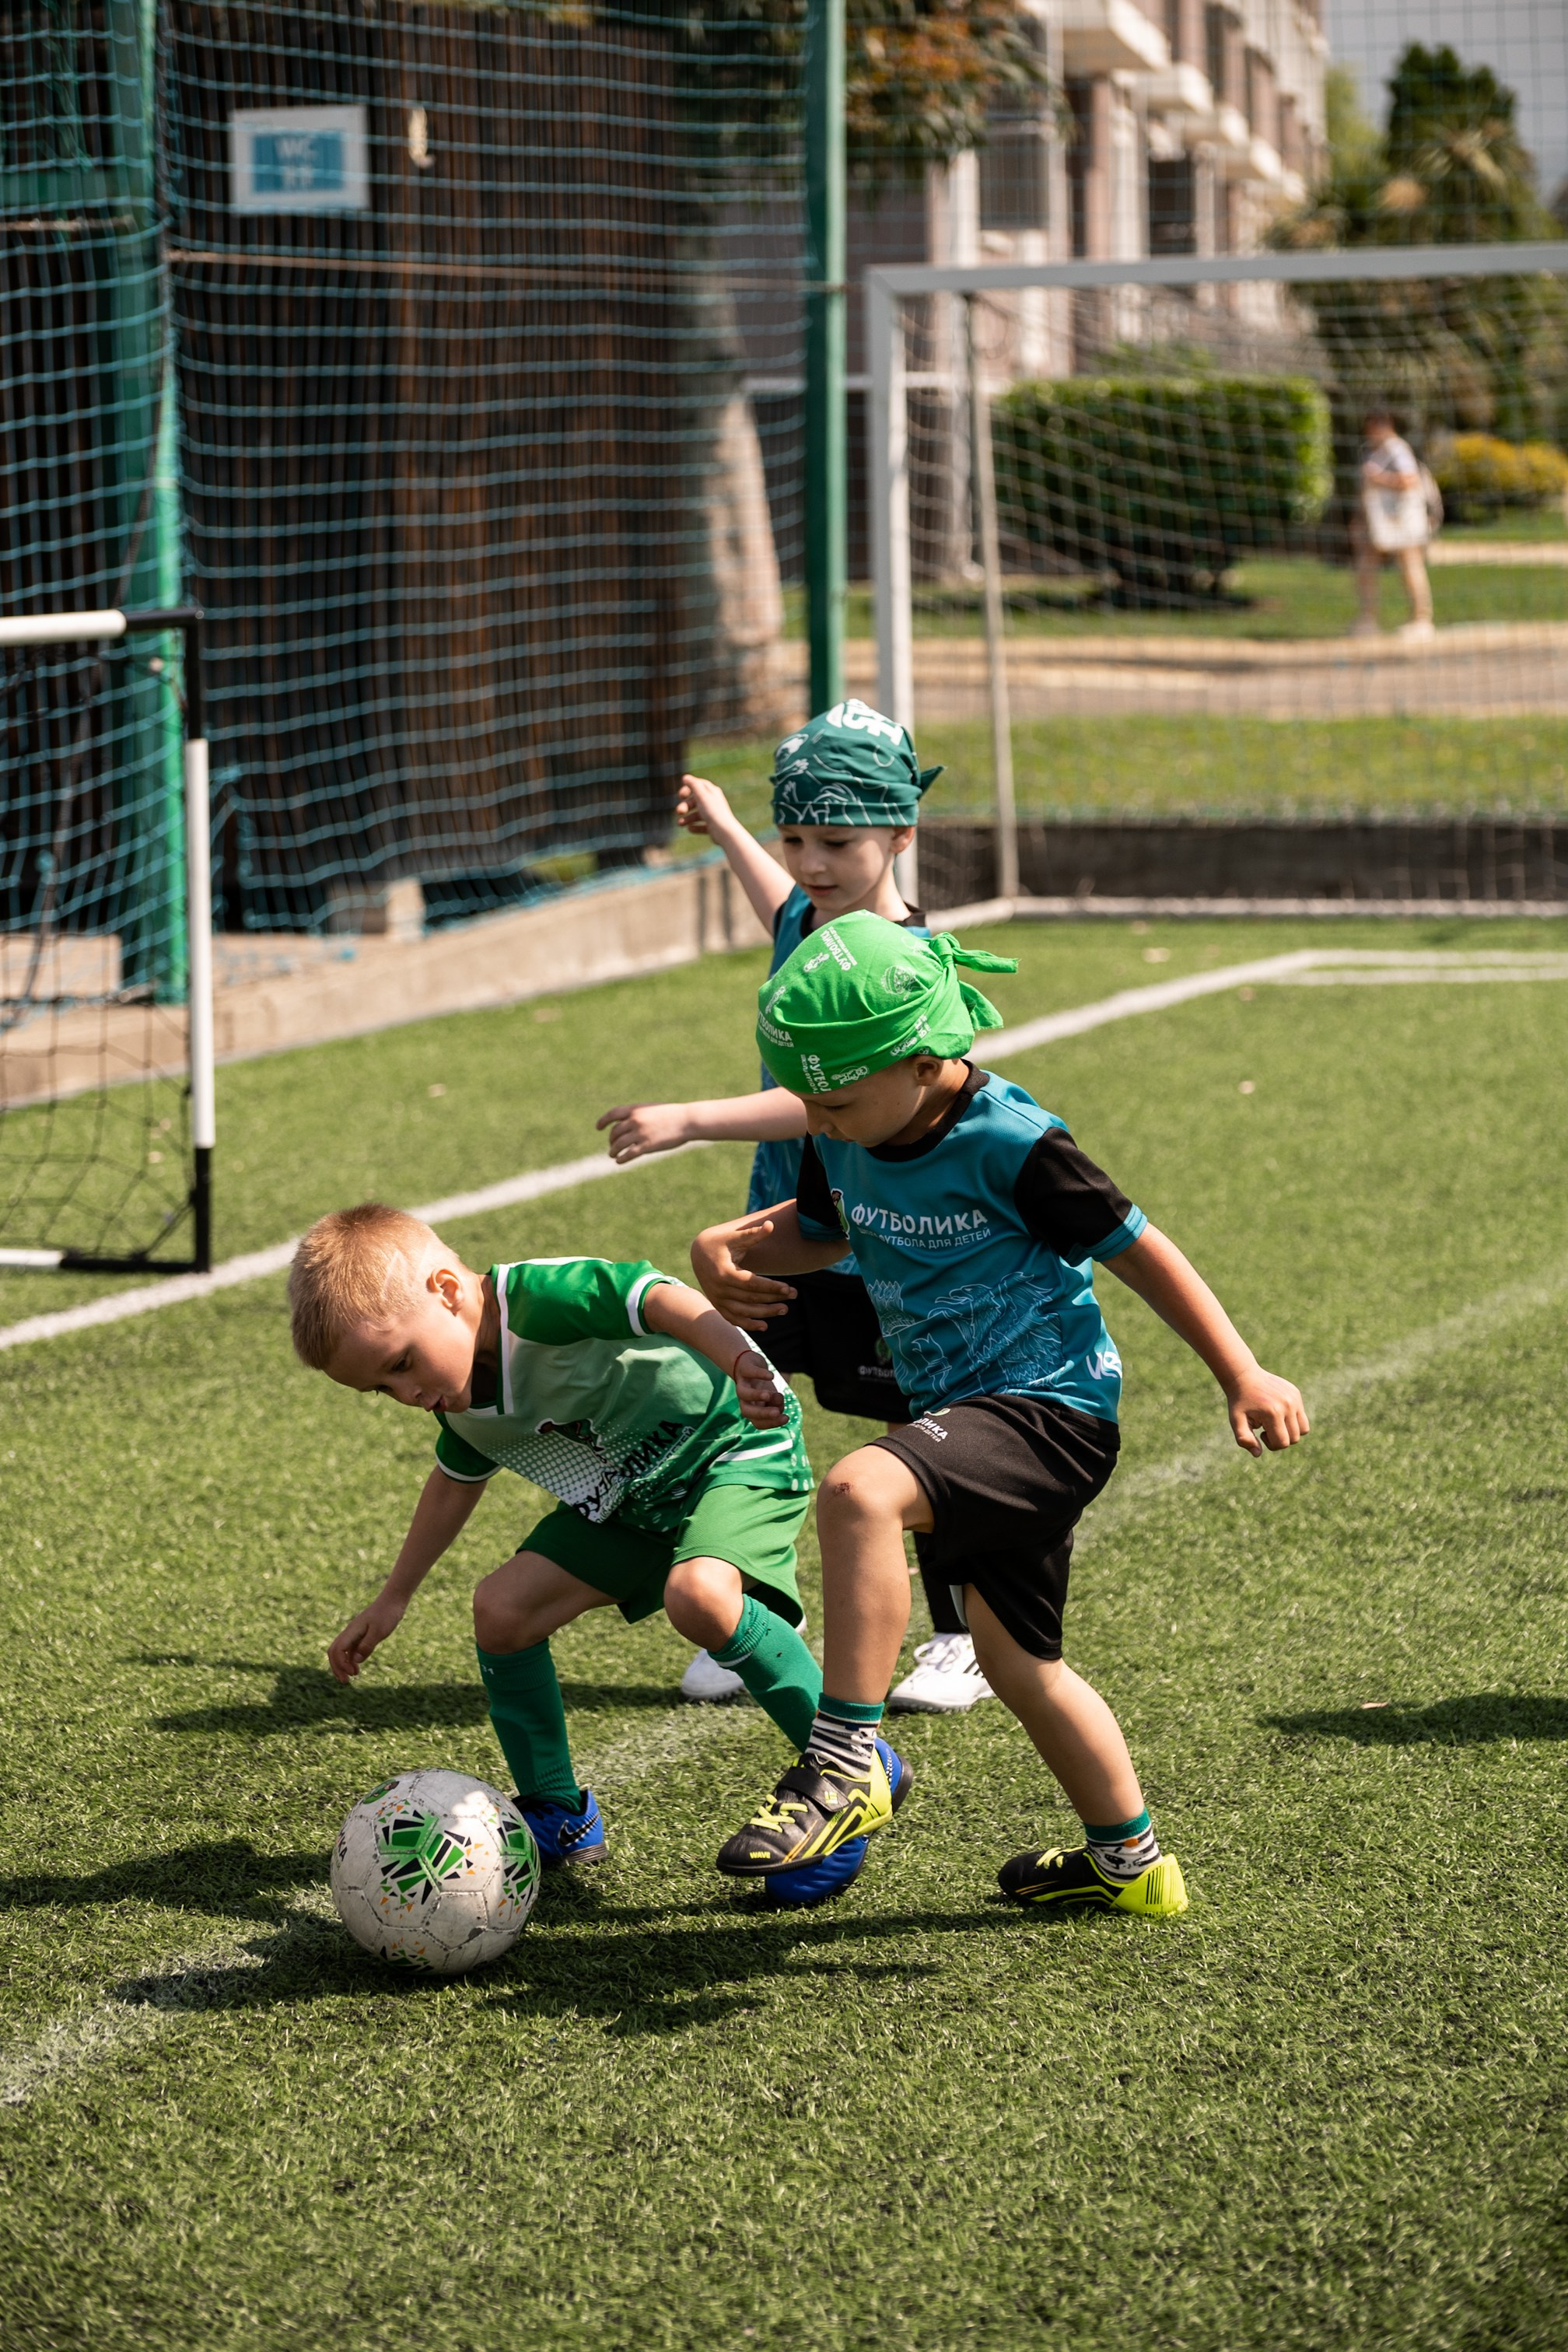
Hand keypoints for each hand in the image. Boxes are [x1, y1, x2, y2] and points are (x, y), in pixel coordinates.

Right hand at [327, 1593, 407, 1684]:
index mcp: (352, 1631)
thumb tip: (356, 1661)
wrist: (393, 1601)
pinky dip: (350, 1660)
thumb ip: (367, 1645)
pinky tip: (356, 1667)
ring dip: (342, 1665)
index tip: (353, 1673)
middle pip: (334, 1652)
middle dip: (337, 1668)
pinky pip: (349, 1650)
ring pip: (340, 1652)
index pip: (337, 1650)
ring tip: (351, 1677)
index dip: (341, 1664)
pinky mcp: (361, 1635)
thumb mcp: (379, 1631)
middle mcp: (350, 1633)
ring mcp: (354, 1634)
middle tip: (346, 1682)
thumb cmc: (387, 1614)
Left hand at [595, 1100, 691, 1163]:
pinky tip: (619, 1161)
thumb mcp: (652, 1110)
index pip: (612, 1114)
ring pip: (618, 1144)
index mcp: (636, 1109)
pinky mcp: (646, 1146)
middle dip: (611, 1140)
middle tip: (612, 1145)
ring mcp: (640, 1133)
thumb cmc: (672, 1115)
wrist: (687, 1121)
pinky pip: (628, 1154)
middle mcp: (635, 1120)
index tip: (598, 1128)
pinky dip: (621, 1158)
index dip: (603, 1121)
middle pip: (615, 1132)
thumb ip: (639, 1115)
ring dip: (613, 1151)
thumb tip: (627, 1124)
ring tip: (612, 1155)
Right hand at [674, 774, 733, 837]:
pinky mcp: (713, 827)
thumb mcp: (702, 796)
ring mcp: (713, 815)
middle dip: (685, 806)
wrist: (724, 831)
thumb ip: (693, 785)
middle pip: (696, 801)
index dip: (688, 788)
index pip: (699, 786)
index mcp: (712, 792)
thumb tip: (686, 777)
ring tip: (680, 824)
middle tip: (679, 811)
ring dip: (687, 818)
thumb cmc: (713, 812)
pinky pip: (702, 826)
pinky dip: (695, 827)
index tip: (681, 795)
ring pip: (698, 814)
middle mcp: (713, 802)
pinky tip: (690, 829)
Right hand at [691, 1213, 796, 1332]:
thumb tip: (772, 1225)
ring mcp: (717, 1299)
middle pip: (750, 1299)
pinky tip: (764, 1326)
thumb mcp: (734, 1237)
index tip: (788, 1288)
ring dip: (765, 1313)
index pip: (751, 1284)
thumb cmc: (720, 1242)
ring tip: (784, 1310)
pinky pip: (732, 1318)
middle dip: (773, 1299)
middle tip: (793, 1296)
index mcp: (724, 1272)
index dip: (771, 1287)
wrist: (698, 1253)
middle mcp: (719, 1289)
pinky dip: (747, 1324)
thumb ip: (752, 1234)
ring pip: (743, 1312)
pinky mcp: (717, 1304)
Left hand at [731, 1346, 787, 1427]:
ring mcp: (742, 1383)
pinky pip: (749, 1372)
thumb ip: (777, 1404)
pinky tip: (771, 1376)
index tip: (787, 1418)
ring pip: (742, 1393)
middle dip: (762, 1414)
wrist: (749, 1364)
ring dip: (756, 1395)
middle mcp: (743, 1399)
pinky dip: (760, 1374)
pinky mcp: (744, 1369)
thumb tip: (779, 1408)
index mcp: (751, 1410)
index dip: (771, 1423)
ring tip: (770, 1395)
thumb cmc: (763, 1386)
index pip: (758, 1422)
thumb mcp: (772, 1398)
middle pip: (746, 1411)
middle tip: (777, 1412)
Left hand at [1225, 1366, 1309, 1457]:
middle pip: (1294, 1438)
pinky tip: (1277, 1413)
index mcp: (1273, 1413)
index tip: (1261, 1433)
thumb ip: (1244, 1439)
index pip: (1282, 1443)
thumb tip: (1258, 1454)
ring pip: (1303, 1429)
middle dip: (1280, 1439)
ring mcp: (1294, 1398)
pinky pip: (1302, 1416)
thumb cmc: (1239, 1402)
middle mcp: (1287, 1405)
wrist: (1244, 1377)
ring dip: (1290, 1432)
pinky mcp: (1296, 1394)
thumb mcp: (1236, 1421)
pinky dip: (1292, 1420)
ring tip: (1275, 1423)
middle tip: (1266, 1428)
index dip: (1271, 1444)